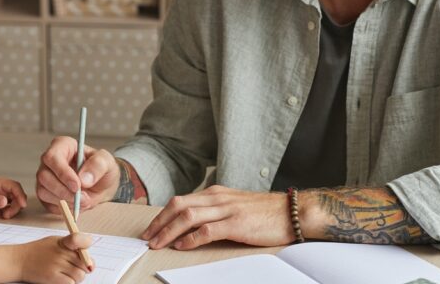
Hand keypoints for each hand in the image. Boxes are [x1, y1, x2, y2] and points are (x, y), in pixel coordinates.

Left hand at [0, 178, 27, 219]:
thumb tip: (5, 201)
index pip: (14, 186)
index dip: (20, 194)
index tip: (23, 205)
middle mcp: (2, 188)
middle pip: (17, 194)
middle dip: (17, 205)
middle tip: (7, 215)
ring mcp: (2, 195)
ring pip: (15, 201)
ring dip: (14, 209)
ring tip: (4, 216)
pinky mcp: (1, 203)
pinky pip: (11, 206)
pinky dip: (10, 211)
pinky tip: (3, 216)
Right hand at [16, 233, 93, 283]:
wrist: (18, 261)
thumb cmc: (37, 251)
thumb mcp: (53, 242)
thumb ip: (70, 247)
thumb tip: (89, 260)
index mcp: (62, 242)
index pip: (80, 239)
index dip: (86, 244)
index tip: (85, 251)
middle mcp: (60, 252)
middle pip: (84, 263)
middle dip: (82, 267)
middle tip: (73, 267)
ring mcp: (57, 265)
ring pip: (80, 275)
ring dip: (76, 277)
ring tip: (65, 274)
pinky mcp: (53, 278)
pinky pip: (71, 283)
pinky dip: (69, 283)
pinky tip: (61, 278)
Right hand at [36, 136, 119, 214]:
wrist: (101, 186)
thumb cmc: (101, 169)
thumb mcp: (106, 162)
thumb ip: (97, 165)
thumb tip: (84, 179)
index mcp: (62, 146)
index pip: (53, 157)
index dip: (62, 173)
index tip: (76, 186)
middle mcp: (50, 161)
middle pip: (44, 176)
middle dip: (64, 191)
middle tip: (82, 198)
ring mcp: (45, 178)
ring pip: (43, 191)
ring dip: (64, 201)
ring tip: (82, 201)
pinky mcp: (45, 194)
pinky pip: (47, 204)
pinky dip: (63, 208)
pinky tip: (75, 204)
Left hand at [141, 185, 293, 249]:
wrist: (292, 212)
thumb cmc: (265, 212)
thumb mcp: (234, 205)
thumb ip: (215, 211)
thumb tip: (193, 224)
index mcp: (215, 193)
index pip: (180, 201)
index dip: (162, 215)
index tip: (151, 228)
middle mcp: (217, 198)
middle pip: (178, 206)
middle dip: (159, 223)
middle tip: (146, 237)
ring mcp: (226, 209)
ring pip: (188, 217)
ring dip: (169, 231)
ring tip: (158, 244)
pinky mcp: (236, 223)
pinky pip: (207, 230)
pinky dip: (191, 238)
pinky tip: (181, 246)